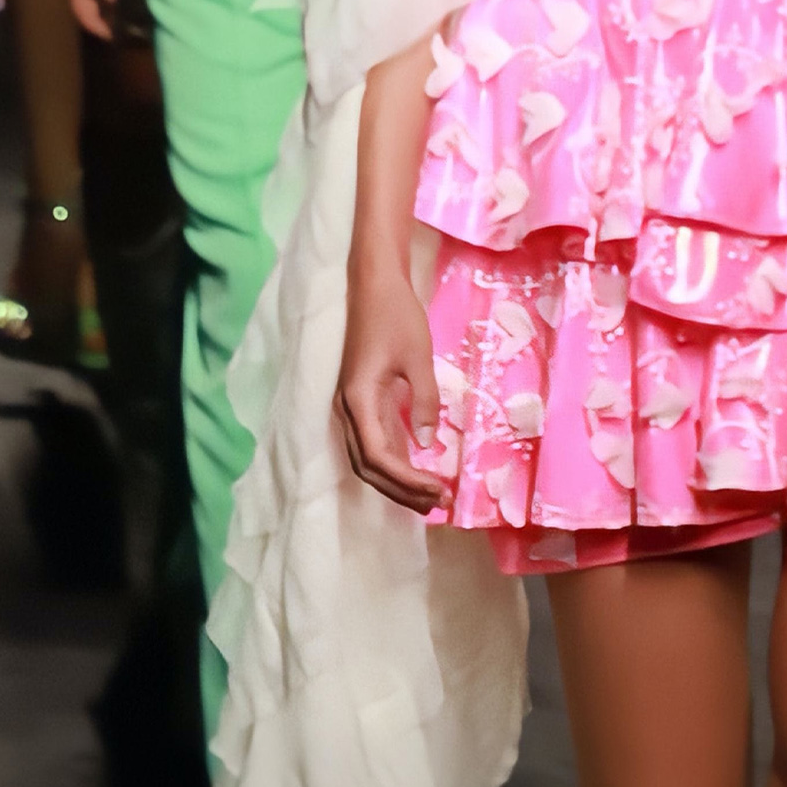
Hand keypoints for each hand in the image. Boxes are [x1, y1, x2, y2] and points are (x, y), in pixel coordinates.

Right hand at [337, 270, 448, 508]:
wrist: (372, 282)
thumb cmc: (396, 315)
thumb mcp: (418, 358)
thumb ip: (424, 402)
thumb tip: (427, 445)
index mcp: (358, 400)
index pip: (379, 458)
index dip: (408, 481)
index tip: (439, 491)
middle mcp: (347, 409)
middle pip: (368, 467)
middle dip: (402, 491)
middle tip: (438, 504)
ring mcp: (350, 405)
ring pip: (366, 458)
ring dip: (396, 480)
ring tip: (428, 496)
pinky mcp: (359, 398)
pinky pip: (371, 440)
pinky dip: (392, 461)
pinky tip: (415, 469)